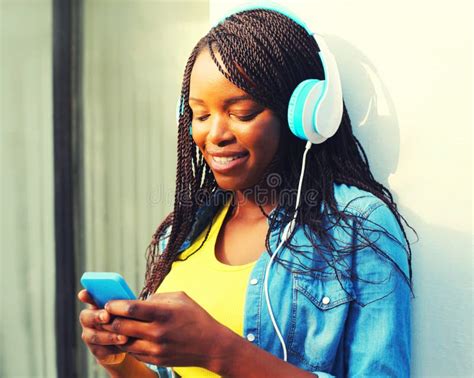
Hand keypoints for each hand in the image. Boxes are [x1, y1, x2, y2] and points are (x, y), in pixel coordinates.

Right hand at [78, 290, 128, 364]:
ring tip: (123, 337)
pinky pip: (102, 350)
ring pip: (94, 336)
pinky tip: (124, 346)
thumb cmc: (128, 319)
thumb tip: (127, 300)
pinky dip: (114, 348)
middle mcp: (89, 320)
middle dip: (96, 316)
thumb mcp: (127, 309)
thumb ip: (123, 303)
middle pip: (86, 317)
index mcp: (96, 305)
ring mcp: (90, 336)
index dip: (85, 295)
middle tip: (107, 316)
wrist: (129, 342)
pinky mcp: (97, 351)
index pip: (87, 297)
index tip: (84, 294)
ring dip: (109, 336)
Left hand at [101, 291, 231, 370]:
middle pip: (121, 326)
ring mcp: (155, 349)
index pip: (131, 308)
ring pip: (123, 342)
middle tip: (105, 314)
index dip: (115, 305)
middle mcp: (157, 332)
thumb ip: (157, 297)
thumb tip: (138, 301)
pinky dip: (126, 343)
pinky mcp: (155, 360)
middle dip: (109, 319)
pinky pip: (132, 352)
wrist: (211, 345)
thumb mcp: (180, 298)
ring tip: (113, 326)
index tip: (108, 302)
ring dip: (115, 333)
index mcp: (163, 314)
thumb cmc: (196, 317)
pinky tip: (127, 336)